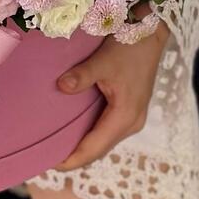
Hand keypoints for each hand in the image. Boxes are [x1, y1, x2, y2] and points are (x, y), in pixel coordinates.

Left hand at [52, 18, 169, 171]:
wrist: (151, 34)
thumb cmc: (129, 47)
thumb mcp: (104, 60)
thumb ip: (82, 76)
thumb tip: (61, 87)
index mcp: (125, 116)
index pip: (94, 148)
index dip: (72, 158)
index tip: (50, 164)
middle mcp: (131, 123)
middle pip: (99, 149)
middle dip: (75, 156)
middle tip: (47, 157)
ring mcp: (132, 117)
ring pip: (104, 140)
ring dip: (83, 146)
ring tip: (57, 146)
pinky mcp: (130, 109)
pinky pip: (108, 129)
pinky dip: (91, 134)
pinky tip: (75, 129)